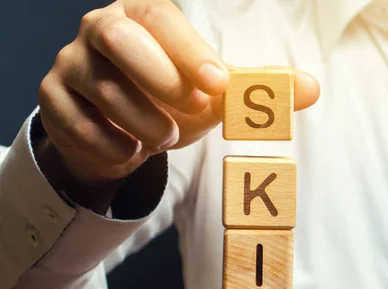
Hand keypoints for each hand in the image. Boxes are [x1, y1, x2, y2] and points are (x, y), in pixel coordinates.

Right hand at [37, 0, 319, 186]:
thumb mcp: (214, 93)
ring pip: (100, 89)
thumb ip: (257, 89)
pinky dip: (111, 146)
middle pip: (118, 38)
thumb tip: (312, 89)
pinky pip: (77, 125)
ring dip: (143, 123)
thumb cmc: (171, 101)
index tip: (219, 85)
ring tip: (165, 137)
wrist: (124, 132)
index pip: (160, 17)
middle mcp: (100, 31)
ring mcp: (71, 65)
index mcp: (143, 17)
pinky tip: (131, 150)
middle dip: (159, 80)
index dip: (189, 50)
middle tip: (193, 113)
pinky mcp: (54, 102)